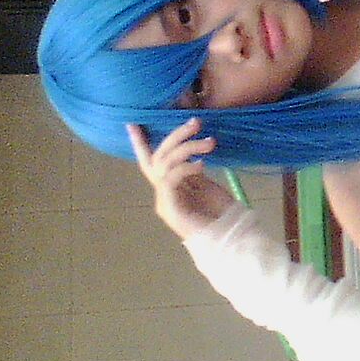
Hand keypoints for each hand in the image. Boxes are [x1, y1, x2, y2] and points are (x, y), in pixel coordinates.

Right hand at [127, 119, 235, 240]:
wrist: (227, 238)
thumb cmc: (221, 214)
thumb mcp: (206, 186)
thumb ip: (192, 171)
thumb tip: (190, 155)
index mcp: (169, 186)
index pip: (151, 161)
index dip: (140, 144)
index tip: (132, 124)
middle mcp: (163, 193)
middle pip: (159, 157)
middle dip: (176, 136)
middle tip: (196, 122)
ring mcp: (164, 201)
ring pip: (164, 164)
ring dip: (187, 148)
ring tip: (210, 143)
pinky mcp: (169, 207)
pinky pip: (170, 179)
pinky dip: (184, 167)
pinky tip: (201, 165)